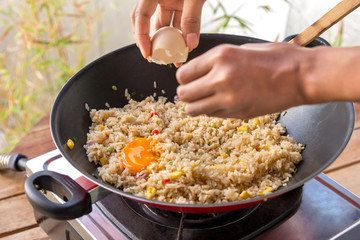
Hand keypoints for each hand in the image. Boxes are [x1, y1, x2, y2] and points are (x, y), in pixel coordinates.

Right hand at [130, 0, 204, 58]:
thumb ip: (191, 18)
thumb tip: (189, 45)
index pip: (140, 15)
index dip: (141, 36)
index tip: (148, 53)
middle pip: (147, 22)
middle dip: (151, 41)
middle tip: (156, 58)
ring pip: (164, 24)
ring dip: (168, 41)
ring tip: (174, 57)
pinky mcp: (180, 3)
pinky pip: (177, 21)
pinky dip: (181, 34)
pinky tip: (185, 46)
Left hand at [176, 42, 312, 118]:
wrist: (301, 76)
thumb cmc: (275, 58)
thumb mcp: (241, 49)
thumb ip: (216, 62)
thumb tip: (197, 72)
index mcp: (220, 57)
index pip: (183, 75)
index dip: (184, 79)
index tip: (189, 80)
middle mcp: (220, 78)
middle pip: (183, 94)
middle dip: (186, 94)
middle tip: (195, 91)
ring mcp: (228, 99)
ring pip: (193, 110)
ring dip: (196, 105)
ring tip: (207, 100)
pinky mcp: (238, 114)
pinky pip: (212, 115)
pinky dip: (212, 111)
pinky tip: (224, 103)